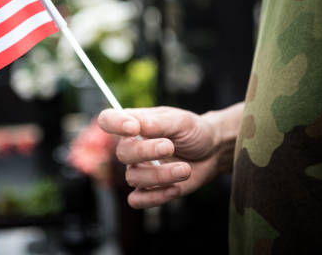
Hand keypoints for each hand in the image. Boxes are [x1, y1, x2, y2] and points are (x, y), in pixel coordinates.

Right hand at [98, 104, 242, 208]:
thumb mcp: (181, 121)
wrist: (213, 152)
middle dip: (145, 151)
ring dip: (160, 175)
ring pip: (133, 178)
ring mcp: (139, 169)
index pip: (108, 120)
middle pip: (122, 153)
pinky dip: (156, 197)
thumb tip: (139, 126)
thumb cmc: (193, 132)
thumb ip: (159, 122)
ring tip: (184, 169)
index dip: (115, 124)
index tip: (133, 128)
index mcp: (134, 124)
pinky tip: (175, 188)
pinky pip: (138, 200)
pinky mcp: (149, 190)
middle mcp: (132, 147)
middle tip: (168, 146)